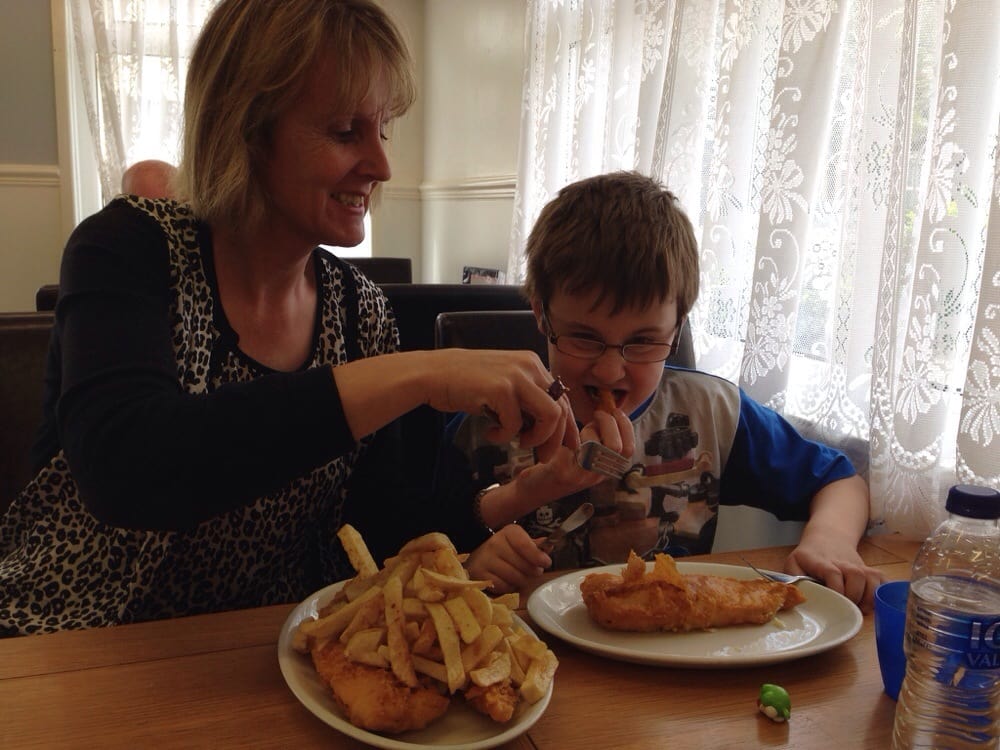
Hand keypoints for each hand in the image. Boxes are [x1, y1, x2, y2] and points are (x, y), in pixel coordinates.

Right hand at [425, 350, 574, 461]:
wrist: (434, 374)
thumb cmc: (466, 383)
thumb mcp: (504, 386)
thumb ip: (526, 401)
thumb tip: (548, 430)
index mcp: (533, 365)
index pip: (562, 398)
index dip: (569, 427)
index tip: (570, 448)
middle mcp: (530, 366)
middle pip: (561, 409)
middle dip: (555, 440)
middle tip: (542, 457)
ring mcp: (516, 376)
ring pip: (550, 416)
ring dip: (536, 438)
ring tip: (517, 442)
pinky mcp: (501, 389)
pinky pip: (516, 424)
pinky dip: (504, 436)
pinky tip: (490, 432)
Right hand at [465, 525, 551, 593]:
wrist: (479, 556)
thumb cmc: (506, 550)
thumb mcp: (520, 542)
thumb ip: (535, 546)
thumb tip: (549, 545)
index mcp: (508, 532)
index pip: (524, 545)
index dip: (537, 556)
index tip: (546, 563)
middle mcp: (495, 543)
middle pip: (522, 564)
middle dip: (533, 571)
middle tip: (535, 571)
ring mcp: (485, 559)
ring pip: (515, 577)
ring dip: (523, 580)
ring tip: (522, 576)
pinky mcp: (480, 574)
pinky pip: (504, 586)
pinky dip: (510, 587)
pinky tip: (509, 581)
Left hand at [478, 403, 633, 527]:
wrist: (532, 490)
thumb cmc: (558, 465)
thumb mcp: (585, 454)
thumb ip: (600, 439)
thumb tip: (611, 413)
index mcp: (605, 470)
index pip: (629, 449)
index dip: (626, 427)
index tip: (616, 412)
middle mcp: (596, 475)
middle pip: (618, 447)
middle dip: (610, 423)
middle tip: (597, 415)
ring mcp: (580, 476)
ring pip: (597, 445)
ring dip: (592, 429)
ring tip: (582, 425)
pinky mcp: (561, 471)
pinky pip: (574, 445)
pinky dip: (571, 431)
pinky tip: (564, 431)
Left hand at [784, 536, 886, 612]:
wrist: (828, 538)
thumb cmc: (809, 556)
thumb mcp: (793, 563)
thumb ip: (792, 579)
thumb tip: (795, 597)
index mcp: (823, 563)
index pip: (833, 573)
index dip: (836, 589)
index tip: (834, 601)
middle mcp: (844, 563)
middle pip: (856, 576)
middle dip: (854, 596)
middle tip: (846, 608)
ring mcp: (858, 567)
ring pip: (872, 578)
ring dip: (869, 596)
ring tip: (860, 608)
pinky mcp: (869, 571)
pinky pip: (883, 580)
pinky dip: (882, 593)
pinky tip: (873, 603)